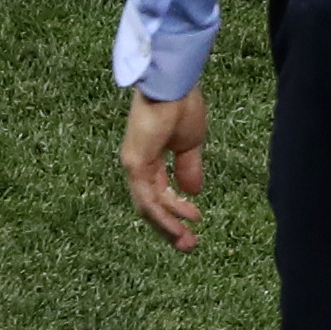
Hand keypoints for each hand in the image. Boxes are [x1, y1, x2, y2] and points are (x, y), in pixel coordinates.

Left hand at [122, 88, 209, 249]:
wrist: (175, 84)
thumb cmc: (182, 104)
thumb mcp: (190, 143)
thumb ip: (189, 168)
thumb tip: (193, 192)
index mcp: (150, 156)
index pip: (159, 192)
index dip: (176, 209)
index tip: (196, 219)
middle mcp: (138, 163)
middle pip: (151, 204)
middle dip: (170, 226)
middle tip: (189, 245)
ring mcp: (133, 164)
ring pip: (148, 206)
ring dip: (167, 227)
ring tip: (187, 244)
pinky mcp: (134, 163)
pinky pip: (147, 198)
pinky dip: (162, 216)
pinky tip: (178, 227)